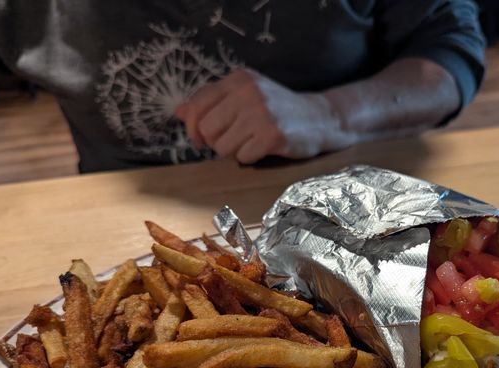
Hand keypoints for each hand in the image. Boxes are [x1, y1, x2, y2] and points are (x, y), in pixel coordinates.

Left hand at [175, 69, 344, 163]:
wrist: (319, 118)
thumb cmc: (278, 109)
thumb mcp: (245, 97)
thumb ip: (212, 102)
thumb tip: (179, 112)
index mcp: (238, 79)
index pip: (196, 106)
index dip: (192, 128)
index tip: (201, 139)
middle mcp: (248, 92)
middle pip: (206, 130)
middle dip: (216, 142)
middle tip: (233, 142)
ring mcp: (261, 113)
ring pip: (222, 147)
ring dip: (233, 152)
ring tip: (250, 144)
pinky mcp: (273, 134)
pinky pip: (242, 157)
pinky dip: (250, 158)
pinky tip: (263, 149)